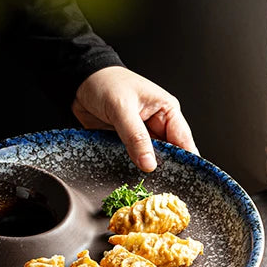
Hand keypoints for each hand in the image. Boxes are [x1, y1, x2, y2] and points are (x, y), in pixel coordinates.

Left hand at [72, 66, 197, 172]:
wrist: (80, 82)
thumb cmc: (105, 83)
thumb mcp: (122, 108)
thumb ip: (136, 137)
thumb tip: (149, 164)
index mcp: (167, 110)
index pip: (184, 140)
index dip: (186, 161)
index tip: (184, 179)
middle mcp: (158, 124)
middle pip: (170, 154)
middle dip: (165, 168)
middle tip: (160, 184)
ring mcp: (143, 135)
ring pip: (152, 159)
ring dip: (148, 170)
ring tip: (146, 182)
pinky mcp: (128, 143)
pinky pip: (135, 160)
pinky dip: (133, 168)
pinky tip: (132, 176)